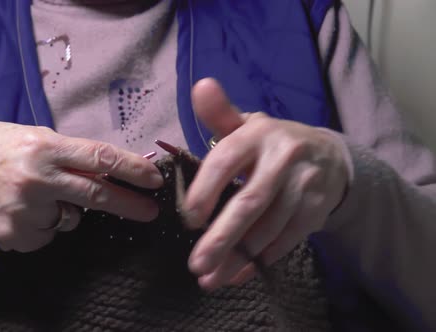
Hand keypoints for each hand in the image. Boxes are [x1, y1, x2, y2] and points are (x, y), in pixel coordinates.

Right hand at [0, 121, 162, 252]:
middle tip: (150, 211)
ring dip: (64, 211)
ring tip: (33, 195)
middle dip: (128, 204)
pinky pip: (45, 235)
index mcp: (43, 146)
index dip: (132, 168)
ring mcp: (24, 209)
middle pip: (96, 195)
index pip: (99, 157)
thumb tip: (106, 171)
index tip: (154, 179)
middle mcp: (37, 178)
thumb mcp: (30, 137)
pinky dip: (41, 226)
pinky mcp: (13, 234)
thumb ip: (66, 154)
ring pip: (68, 220)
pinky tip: (19, 210)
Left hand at [182, 79, 348, 289]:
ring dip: (238, 258)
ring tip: (210, 279)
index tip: (189, 218)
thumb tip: (200, 87)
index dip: (206, 190)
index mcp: (258, 134)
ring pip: (268, 229)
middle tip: (196, 264)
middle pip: (250, 202)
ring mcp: (304, 186)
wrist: (330, 156)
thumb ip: (220, 114)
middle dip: (222, 237)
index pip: (227, 160)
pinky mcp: (316, 210)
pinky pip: (285, 241)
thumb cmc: (272, 144)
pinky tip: (236, 275)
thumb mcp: (247, 125)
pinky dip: (260, 261)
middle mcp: (284, 158)